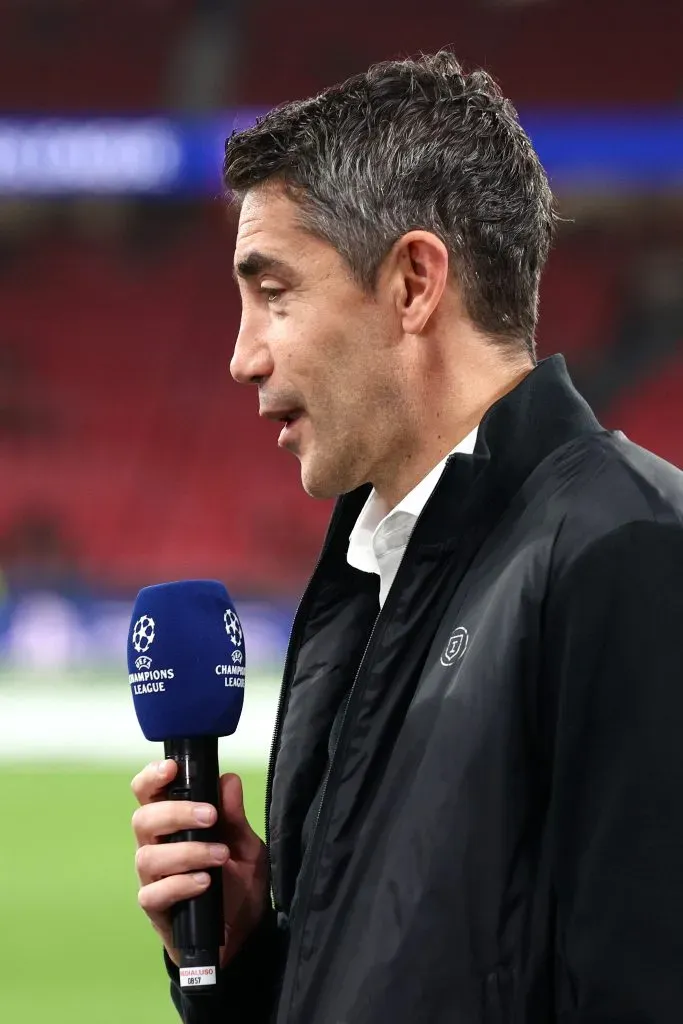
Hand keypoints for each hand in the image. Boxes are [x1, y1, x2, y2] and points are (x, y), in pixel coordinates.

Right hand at [131, 759, 268, 967]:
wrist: (245, 930)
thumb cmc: (238, 879)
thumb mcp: (245, 845)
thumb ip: (234, 816)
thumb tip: (228, 780)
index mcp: (172, 824)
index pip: (148, 793)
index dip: (151, 777)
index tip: (171, 769)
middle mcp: (156, 847)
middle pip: (142, 819)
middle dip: (175, 813)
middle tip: (211, 815)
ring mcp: (153, 879)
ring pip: (147, 856)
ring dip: (186, 852)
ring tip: (220, 855)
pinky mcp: (156, 909)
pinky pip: (153, 894)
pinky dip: (180, 884)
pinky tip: (205, 882)